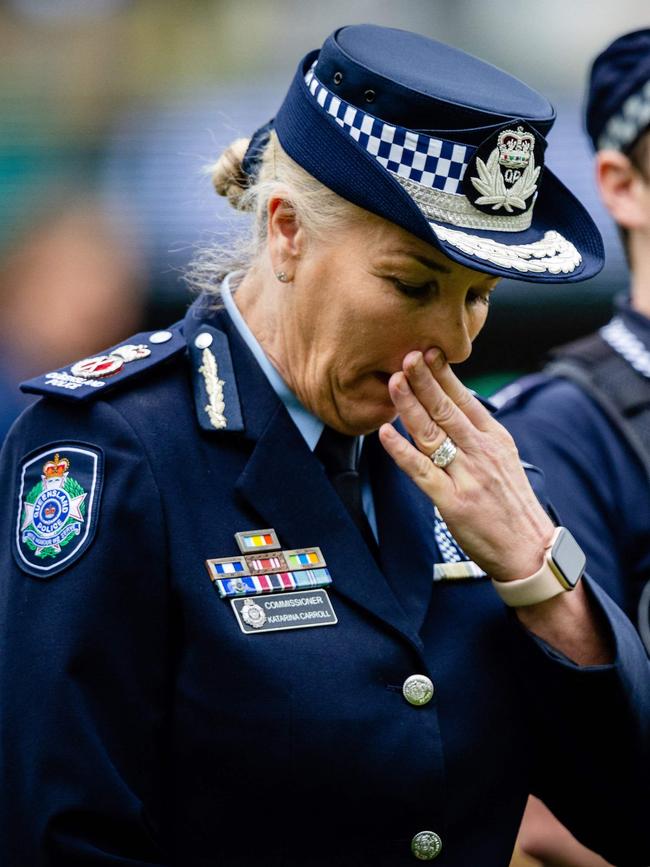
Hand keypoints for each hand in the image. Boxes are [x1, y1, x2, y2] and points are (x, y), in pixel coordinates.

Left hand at [378, 349, 554, 582]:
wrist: (529, 550)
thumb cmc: (511, 505)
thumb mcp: (505, 460)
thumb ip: (479, 434)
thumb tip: (452, 405)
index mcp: (495, 439)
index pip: (466, 399)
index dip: (444, 375)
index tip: (428, 351)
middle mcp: (482, 452)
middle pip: (447, 409)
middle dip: (425, 380)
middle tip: (407, 355)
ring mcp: (467, 476)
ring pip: (432, 433)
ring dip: (410, 405)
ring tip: (393, 382)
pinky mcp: (453, 501)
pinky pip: (421, 471)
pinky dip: (402, 451)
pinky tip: (385, 433)